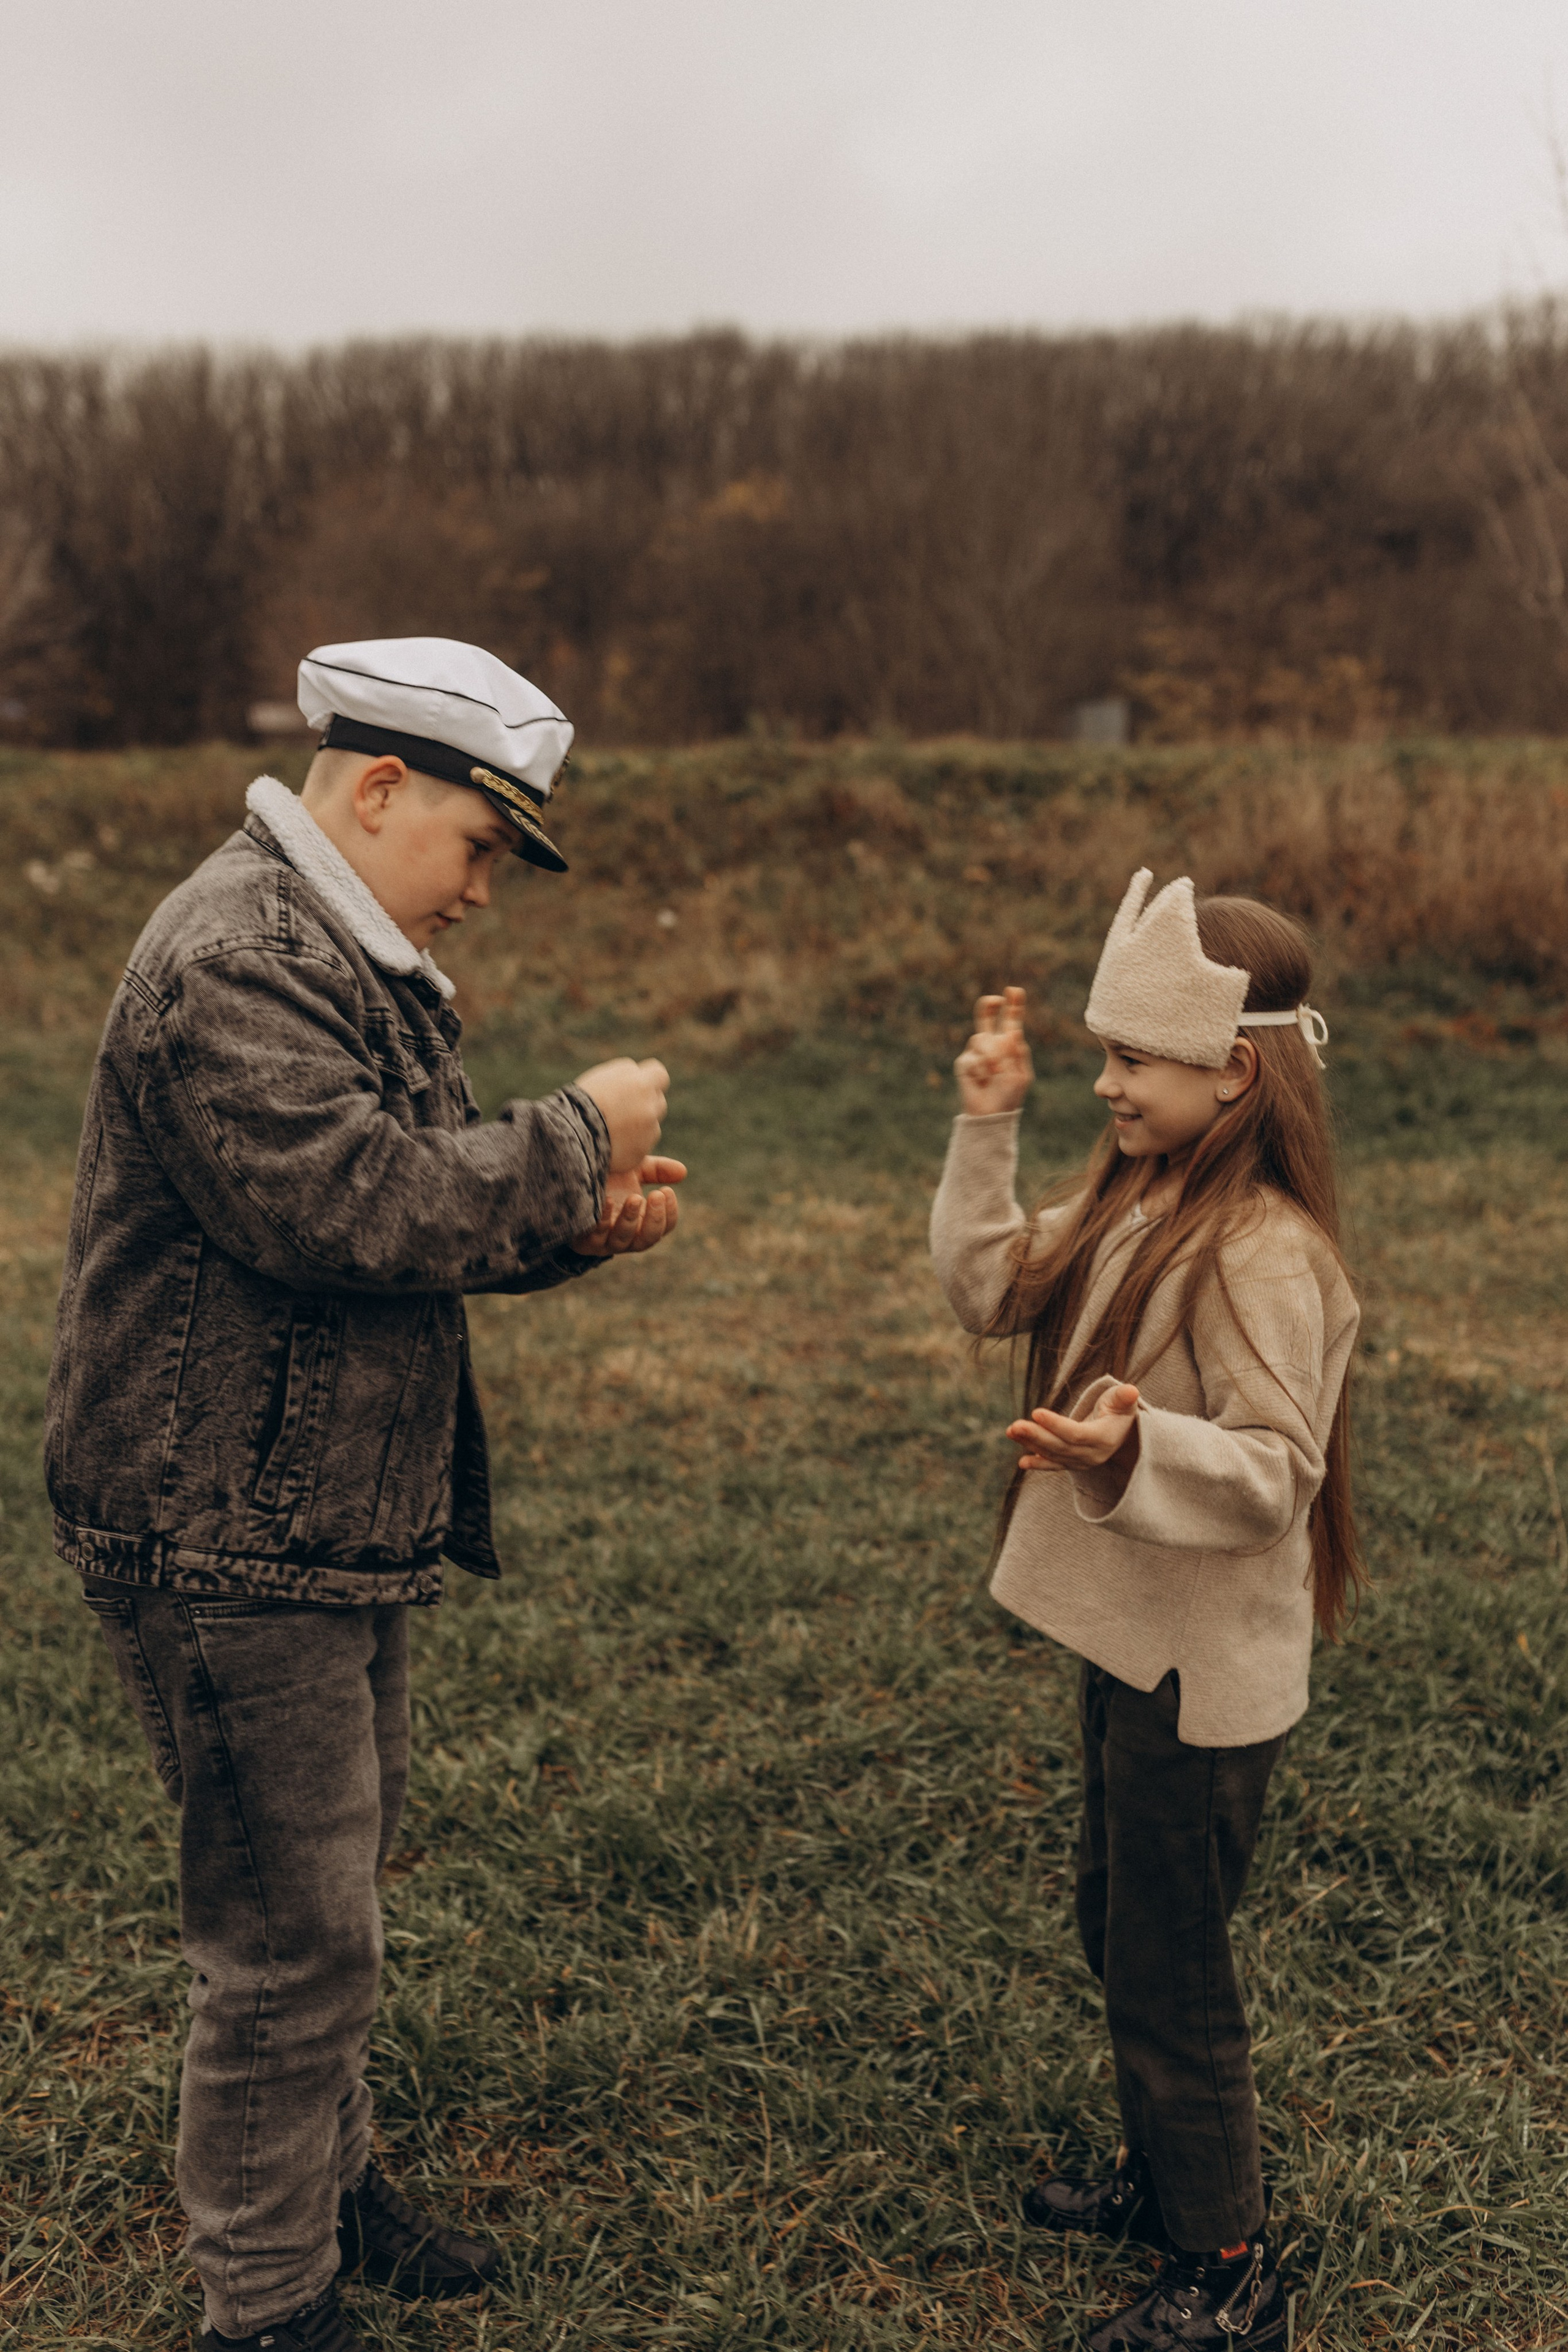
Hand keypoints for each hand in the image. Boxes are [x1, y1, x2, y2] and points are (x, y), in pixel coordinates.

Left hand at [573, 1157, 686, 1255]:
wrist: (569, 1179)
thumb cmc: (605, 1177)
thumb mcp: (632, 1169)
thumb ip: (656, 1170)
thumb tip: (682, 1172)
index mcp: (641, 1223)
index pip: (664, 1227)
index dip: (670, 1213)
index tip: (667, 1191)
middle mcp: (625, 1237)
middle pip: (648, 1239)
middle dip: (655, 1219)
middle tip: (657, 1195)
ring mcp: (604, 1241)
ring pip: (623, 1241)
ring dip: (630, 1220)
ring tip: (634, 1198)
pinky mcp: (583, 1241)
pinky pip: (595, 1237)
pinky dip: (602, 1220)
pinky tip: (607, 1200)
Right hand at [574, 1057, 669, 1171]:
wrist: (569, 1136)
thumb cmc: (580, 1102)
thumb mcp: (603, 1077)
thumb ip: (627, 1074)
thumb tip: (640, 1075)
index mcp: (641, 1083)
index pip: (659, 1075)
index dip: (650, 1080)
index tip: (639, 1084)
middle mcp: (650, 1107)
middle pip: (657, 1100)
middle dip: (644, 1102)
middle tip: (620, 1107)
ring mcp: (648, 1131)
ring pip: (651, 1124)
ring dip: (639, 1124)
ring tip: (611, 1126)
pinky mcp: (641, 1152)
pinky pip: (641, 1144)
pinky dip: (630, 1143)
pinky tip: (610, 1141)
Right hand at [956, 987, 1032, 1114]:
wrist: (990, 1113)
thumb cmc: (1009, 1095)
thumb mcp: (1021, 1074)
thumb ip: (1017, 1053)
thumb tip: (1012, 1031)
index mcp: (1009, 1045)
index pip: (1011, 1020)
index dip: (1014, 1005)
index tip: (1015, 990)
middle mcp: (991, 1043)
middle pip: (986, 1016)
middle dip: (990, 1005)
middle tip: (997, 1000)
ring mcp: (976, 1051)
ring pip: (981, 1038)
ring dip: (991, 1055)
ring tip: (995, 1072)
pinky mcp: (964, 1062)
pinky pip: (972, 1057)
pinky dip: (980, 1069)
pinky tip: (982, 1080)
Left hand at [1007, 1383, 1139, 1474]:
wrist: (1124, 1434)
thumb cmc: (1121, 1410)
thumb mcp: (1124, 1401)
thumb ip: (1124, 1397)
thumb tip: (1132, 1390)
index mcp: (1104, 1438)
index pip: (1076, 1434)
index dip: (1056, 1425)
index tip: (1035, 1413)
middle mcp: (1092, 1455)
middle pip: (1060, 1447)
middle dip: (1036, 1436)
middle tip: (1014, 1426)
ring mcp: (1082, 1462)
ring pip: (1053, 1454)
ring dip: (1030, 1444)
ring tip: (1011, 1431)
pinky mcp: (1073, 1464)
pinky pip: (1054, 1465)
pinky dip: (1038, 1464)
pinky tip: (1022, 1463)